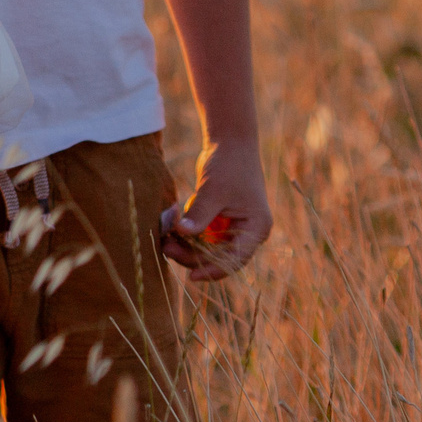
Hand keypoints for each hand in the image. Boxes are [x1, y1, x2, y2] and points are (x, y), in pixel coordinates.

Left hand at [163, 138, 271, 280]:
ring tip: (164, 238)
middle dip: (192, 255)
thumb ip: (200, 214)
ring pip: (206, 248)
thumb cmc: (228, 165)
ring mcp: (232, 227)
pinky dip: (186, 234)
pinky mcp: (217, 220)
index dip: (213, 270)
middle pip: (218, 257)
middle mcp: (247, 232)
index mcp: (256, 228)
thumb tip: (182, 234)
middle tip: (166, 247)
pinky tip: (171, 227)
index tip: (191, 277)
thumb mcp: (214, 191)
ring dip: (186, 246)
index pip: (235, 260)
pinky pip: (200, 236)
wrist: (229, 143)